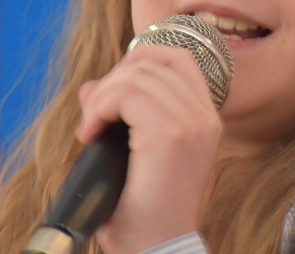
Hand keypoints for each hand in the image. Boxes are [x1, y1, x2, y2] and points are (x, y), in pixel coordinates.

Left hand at [75, 45, 221, 253]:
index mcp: (204, 119)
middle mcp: (203, 117)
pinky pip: (125, 94)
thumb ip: (119, 113)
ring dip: (101, 97)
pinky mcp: (169, 135)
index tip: (112, 95)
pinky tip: (90, 134)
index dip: (138, 62)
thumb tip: (90, 86)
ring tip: (90, 130)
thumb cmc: (144, 212)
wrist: (156, 250)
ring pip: (135, 75)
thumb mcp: (134, 154)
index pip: (178, 59)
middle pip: (152, 62)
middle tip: (94, 119)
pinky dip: (99, 107)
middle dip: (112, 81)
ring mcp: (190, 123)